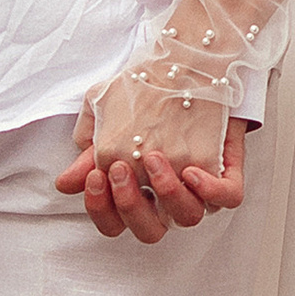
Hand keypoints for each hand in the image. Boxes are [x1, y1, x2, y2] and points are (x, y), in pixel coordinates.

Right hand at [55, 104, 249, 246]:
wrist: (186, 63)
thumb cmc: (146, 96)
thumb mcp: (107, 116)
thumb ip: (90, 150)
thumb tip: (66, 183)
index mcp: (137, 191)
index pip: (115, 224)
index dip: (102, 210)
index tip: (96, 175)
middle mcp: (167, 197)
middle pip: (149, 232)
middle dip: (131, 205)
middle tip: (122, 169)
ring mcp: (200, 188)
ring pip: (188, 218)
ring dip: (167, 194)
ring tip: (154, 159)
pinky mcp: (228, 170)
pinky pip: (227, 198)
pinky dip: (210, 191)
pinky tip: (192, 172)